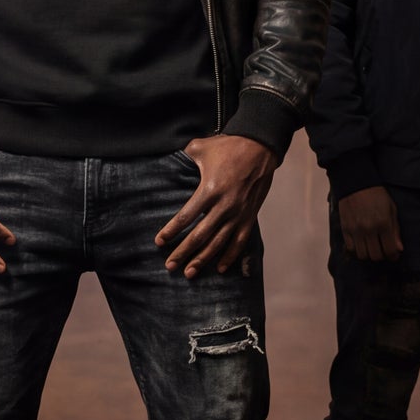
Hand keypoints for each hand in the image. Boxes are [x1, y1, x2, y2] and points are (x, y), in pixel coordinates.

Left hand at [156, 135, 276, 277]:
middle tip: (170, 266)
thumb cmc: (228, 146)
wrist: (260, 147)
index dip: (171, 231)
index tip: (159, 242)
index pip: (186, 217)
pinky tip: (221, 268)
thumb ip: (182, 157)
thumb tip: (166, 160)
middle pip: (200, 236)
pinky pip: (239, 241)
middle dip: (183, 253)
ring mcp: (238, 213)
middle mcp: (224, 206)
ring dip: (203, 259)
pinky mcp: (250, 216)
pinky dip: (230, 256)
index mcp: (210, 190)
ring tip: (189, 273)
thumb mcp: (200, 147)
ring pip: (218, 243)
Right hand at [336, 185, 402, 262]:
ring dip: (369, 254)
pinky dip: (357, 250)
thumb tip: (399, 249)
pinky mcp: (345, 229)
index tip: (394, 255)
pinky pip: (351, 248)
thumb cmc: (377, 195)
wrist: (356, 183)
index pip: (390, 250)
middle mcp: (369, 229)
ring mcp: (356, 230)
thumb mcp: (391, 209)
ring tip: (372, 248)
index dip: (393, 256)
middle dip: (381, 256)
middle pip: (376, 256)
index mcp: (383, 223)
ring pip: (362, 255)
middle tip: (383, 250)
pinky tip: (361, 244)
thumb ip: (395, 230)